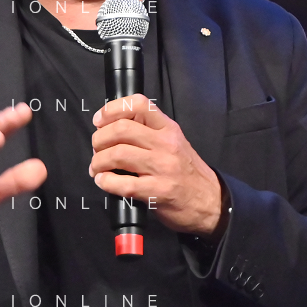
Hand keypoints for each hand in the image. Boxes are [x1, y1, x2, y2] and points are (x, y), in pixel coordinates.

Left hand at [90, 94, 223, 237]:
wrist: (210, 202)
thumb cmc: (187, 173)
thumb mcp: (174, 143)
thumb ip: (149, 132)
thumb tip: (113, 128)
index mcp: (168, 128)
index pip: (138, 104)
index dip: (111, 109)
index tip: (99, 120)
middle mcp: (166, 144)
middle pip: (121, 130)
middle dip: (99, 139)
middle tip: (96, 149)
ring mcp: (162, 168)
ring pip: (117, 154)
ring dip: (98, 162)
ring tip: (97, 168)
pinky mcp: (157, 192)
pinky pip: (122, 184)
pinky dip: (105, 182)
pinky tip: (104, 181)